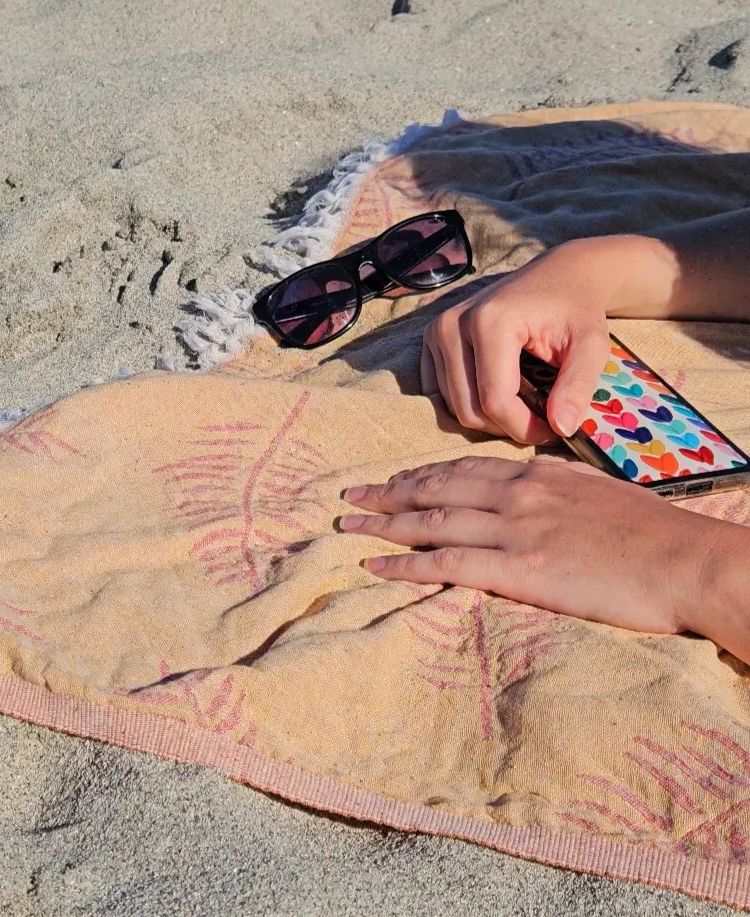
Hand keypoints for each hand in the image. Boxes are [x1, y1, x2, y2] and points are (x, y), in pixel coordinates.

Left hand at [339, 456, 732, 635]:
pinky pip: (446, 562)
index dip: (419, 474)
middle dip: (388, 493)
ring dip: (383, 523)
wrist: (687, 561)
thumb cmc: (650, 533)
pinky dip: (405, 562)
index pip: (461, 468)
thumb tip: (528, 485)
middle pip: (435, 488)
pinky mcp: (519, 569)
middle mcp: (516, 493)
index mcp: (535, 474)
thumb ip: (552, 486)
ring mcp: (515, 529)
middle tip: (352, 499)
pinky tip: (377, 564)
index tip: (392, 480)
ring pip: (431, 520)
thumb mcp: (593, 491)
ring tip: (349, 525)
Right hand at [422, 240, 614, 443]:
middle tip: (540, 420)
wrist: (559, 274)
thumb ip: (578, 386)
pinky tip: (498, 392)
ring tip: (523, 406)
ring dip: (488, 417)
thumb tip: (562, 428)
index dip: (525, 428)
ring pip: (453, 405)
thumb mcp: (592, 346)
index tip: (555, 431)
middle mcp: (453, 324)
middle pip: (468, 408)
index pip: (494, 400)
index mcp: (490, 322)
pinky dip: (469, 403)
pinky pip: (440, 392)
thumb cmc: (577, 310)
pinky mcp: (431, 337)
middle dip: (506, 426)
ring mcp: (437, 330)